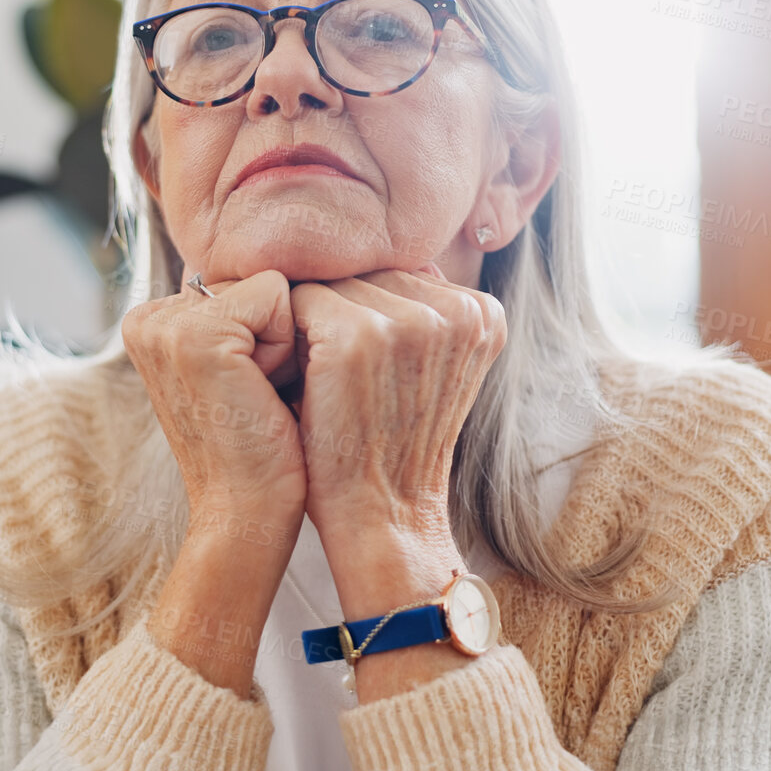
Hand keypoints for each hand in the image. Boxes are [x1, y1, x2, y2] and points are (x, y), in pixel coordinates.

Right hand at [121, 269, 305, 529]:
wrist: (248, 512)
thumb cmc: (258, 447)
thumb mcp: (239, 367)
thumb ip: (239, 315)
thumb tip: (281, 273)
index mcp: (153, 322)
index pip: (243, 282)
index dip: (266, 334)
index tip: (246, 388)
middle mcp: (149, 317)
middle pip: (256, 280)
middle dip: (275, 335)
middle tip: (254, 396)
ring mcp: (165, 325)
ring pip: (270, 287)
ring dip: (283, 343)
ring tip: (258, 395)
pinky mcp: (194, 335)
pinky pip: (277, 296)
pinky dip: (286, 347)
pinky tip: (261, 393)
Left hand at [288, 265, 506, 545]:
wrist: (381, 514)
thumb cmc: (394, 440)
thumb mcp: (435, 368)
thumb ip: (424, 308)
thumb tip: (383, 256)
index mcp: (483, 312)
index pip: (398, 272)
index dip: (369, 315)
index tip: (373, 370)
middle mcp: (456, 310)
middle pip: (366, 273)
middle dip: (342, 315)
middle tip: (345, 379)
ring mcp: (409, 322)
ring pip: (332, 285)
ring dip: (313, 325)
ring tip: (328, 381)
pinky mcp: (358, 336)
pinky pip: (299, 302)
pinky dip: (287, 337)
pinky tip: (306, 381)